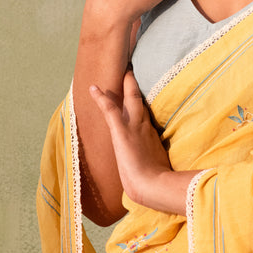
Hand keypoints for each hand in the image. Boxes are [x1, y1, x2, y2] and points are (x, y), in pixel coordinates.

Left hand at [89, 71, 196, 214]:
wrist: (153, 185)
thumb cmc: (156, 181)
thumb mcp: (158, 165)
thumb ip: (158, 157)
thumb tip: (160, 162)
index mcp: (150, 132)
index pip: (145, 110)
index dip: (141, 97)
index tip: (139, 86)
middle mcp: (143, 124)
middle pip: (138, 98)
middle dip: (133, 82)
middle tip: (130, 67)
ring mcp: (133, 125)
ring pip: (128, 98)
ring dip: (124, 83)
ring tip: (121, 68)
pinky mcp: (122, 131)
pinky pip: (110, 109)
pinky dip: (101, 98)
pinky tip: (92, 88)